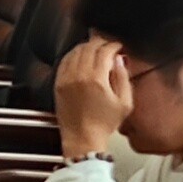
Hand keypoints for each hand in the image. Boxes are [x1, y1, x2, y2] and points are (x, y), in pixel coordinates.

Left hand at [49, 38, 132, 163]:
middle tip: (108, 45)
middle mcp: (79, 76)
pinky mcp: (58, 84)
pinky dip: (73, 55)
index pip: (104, 51)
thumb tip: (119, 59)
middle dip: (100, 42)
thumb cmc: (104, 124)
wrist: (83, 139)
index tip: (118, 46)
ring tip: (95, 49)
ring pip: (75, 51)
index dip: (113, 45)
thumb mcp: (124, 103)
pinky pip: (64, 61)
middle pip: (89, 47)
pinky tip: (80, 57)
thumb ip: (123, 77)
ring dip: (86, 47)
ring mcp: (66, 79)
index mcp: (96, 79)